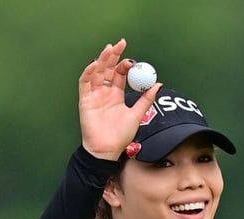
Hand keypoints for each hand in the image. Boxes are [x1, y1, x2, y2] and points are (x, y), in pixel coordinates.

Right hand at [79, 38, 162, 159]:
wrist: (107, 149)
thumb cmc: (120, 136)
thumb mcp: (137, 115)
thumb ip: (146, 99)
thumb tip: (158, 84)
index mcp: (116, 95)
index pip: (119, 74)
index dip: (125, 65)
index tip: (133, 61)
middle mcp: (104, 93)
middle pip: (107, 69)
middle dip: (114, 56)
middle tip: (121, 44)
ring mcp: (94, 95)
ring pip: (97, 72)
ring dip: (102, 60)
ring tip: (109, 49)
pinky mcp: (85, 100)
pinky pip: (85, 83)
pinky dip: (89, 72)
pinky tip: (95, 64)